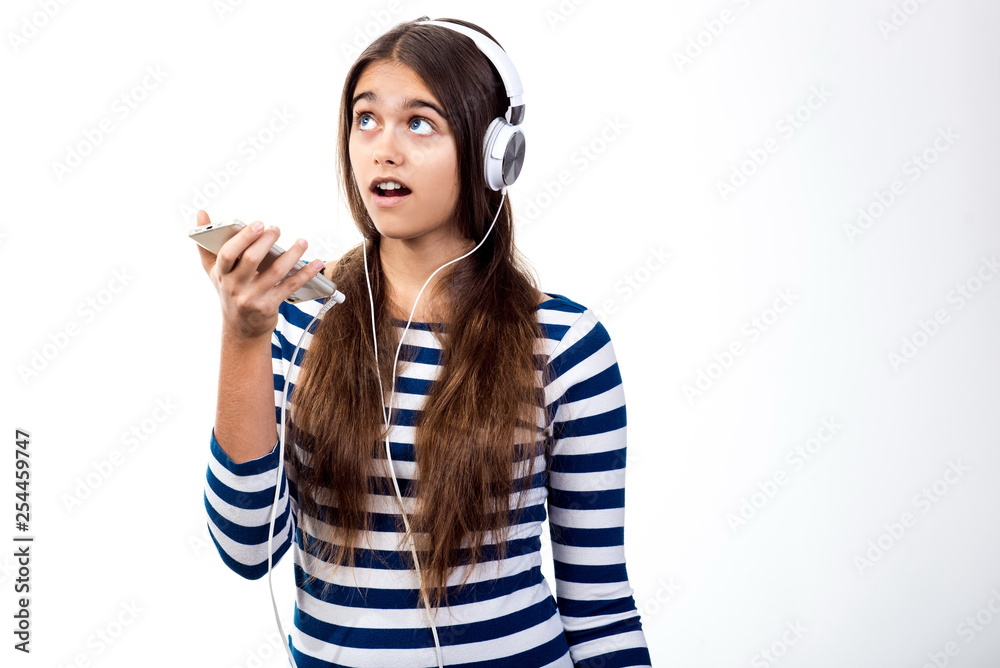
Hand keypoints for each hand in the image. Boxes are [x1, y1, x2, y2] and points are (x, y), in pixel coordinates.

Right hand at [195, 210, 324, 340]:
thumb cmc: (229, 291)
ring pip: (275, 272)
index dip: (243, 238)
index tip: (258, 223)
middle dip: (266, 241)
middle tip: (276, 229)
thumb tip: (200, 213)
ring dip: (291, 255)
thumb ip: (206, 244)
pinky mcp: (269, 306)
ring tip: (302, 242)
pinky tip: (316, 264)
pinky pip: (290, 286)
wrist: (240, 328)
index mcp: (221, 273)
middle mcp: (235, 286)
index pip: (227, 253)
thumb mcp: (214, 271)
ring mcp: (252, 297)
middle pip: (251, 260)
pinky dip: (305, 274)